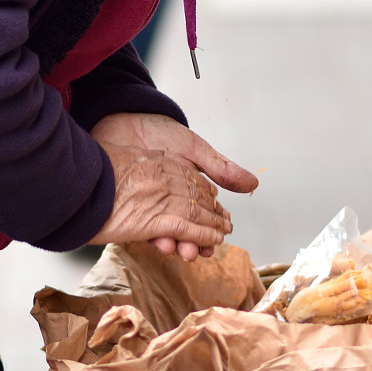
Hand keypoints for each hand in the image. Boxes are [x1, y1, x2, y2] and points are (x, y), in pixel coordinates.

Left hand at [89, 115, 257, 260]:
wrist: (119, 120)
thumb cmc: (157, 130)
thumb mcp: (194, 148)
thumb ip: (220, 168)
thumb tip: (252, 184)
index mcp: (188, 187)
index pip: (204, 214)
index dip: (213, 228)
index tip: (220, 237)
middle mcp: (170, 199)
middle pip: (185, 227)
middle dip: (194, 241)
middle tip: (199, 251)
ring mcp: (150, 204)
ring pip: (166, 230)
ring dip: (175, 242)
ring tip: (182, 249)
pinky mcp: (130, 206)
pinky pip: (142, 225)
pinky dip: (152, 234)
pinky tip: (161, 239)